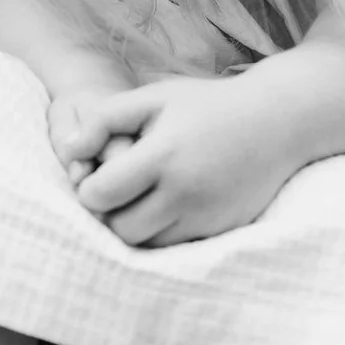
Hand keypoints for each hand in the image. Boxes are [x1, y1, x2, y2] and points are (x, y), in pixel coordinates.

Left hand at [55, 75, 309, 248]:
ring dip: (135, 226)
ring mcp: (206, 216)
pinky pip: (175, 246)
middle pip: (120, 229)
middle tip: (117, 189)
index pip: (100, 195)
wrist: (276, 123)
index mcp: (163, 156)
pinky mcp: (221, 230)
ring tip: (141, 196)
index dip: (89, 188)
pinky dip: (163, 231)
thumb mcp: (153, 98)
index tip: (97, 173)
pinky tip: (166, 204)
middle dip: (110, 213)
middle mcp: (185, 192)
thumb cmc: (205, 106)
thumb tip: (68, 152)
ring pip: (147, 244)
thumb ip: (104, 119)